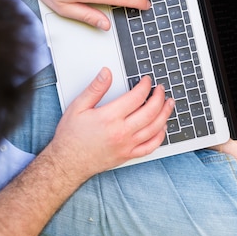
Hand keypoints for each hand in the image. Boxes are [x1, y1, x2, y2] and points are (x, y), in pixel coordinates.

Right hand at [46, 68, 173, 178]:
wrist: (67, 163)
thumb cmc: (71, 136)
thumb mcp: (78, 106)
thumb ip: (95, 88)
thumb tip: (106, 73)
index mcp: (110, 117)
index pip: (137, 97)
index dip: (145, 85)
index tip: (147, 80)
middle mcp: (121, 132)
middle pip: (151, 111)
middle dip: (159, 96)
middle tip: (160, 89)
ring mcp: (127, 145)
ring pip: (155, 128)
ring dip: (165, 113)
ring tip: (169, 103)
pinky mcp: (128, 155)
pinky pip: (151, 146)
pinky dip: (160, 136)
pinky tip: (162, 127)